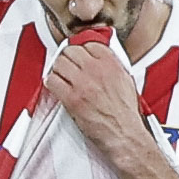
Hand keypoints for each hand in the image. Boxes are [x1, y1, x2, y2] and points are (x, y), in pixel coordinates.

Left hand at [45, 34, 148, 161]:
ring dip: (57, 69)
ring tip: (60, 75)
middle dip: (67, 57)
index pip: (89, 44)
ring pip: (59, 63)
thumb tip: (100, 59)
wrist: (124, 134)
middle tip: (67, 65)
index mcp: (112, 64)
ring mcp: (82, 83)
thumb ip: (113, 66)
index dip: (82, 50)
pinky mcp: (71, 98)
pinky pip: (52, 81)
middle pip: (71, 50)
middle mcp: (96, 70)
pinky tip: (55, 86)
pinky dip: (51, 82)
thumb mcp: (126, 81)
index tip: (79, 56)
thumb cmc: (126, 114)